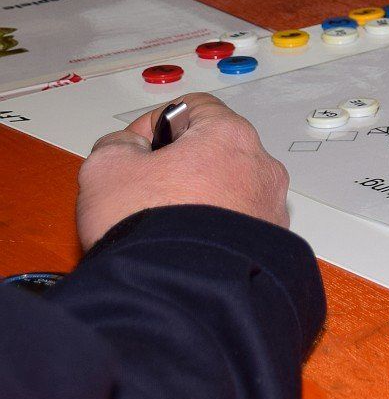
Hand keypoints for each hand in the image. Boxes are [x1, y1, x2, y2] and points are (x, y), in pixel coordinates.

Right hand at [76, 93, 289, 249]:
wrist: (176, 290)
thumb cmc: (150, 227)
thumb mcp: (106, 168)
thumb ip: (118, 145)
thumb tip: (129, 148)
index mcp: (230, 135)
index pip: (194, 108)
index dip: (155, 124)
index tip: (135, 149)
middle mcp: (261, 166)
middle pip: (215, 150)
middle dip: (179, 164)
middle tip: (145, 188)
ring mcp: (270, 206)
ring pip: (228, 188)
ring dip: (199, 198)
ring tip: (164, 222)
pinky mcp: (271, 242)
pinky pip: (239, 223)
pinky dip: (215, 228)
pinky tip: (185, 245)